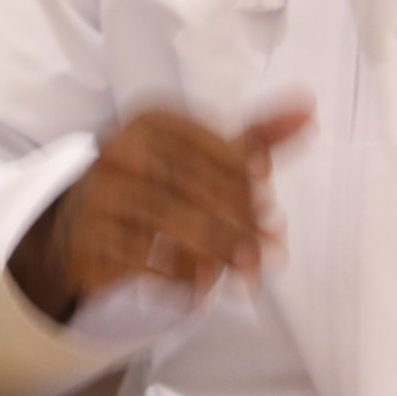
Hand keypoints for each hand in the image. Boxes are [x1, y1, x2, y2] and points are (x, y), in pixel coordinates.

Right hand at [10, 103, 312, 320]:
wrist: (88, 224)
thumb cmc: (159, 184)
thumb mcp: (204, 158)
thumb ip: (256, 138)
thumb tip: (308, 108)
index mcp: (151, 122)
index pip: (203, 144)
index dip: (240, 173)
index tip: (269, 200)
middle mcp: (119, 149)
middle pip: (188, 183)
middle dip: (236, 220)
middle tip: (271, 249)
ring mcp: (100, 193)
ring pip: (166, 219)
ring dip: (215, 250)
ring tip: (248, 272)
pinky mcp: (90, 237)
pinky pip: (139, 256)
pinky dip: (177, 275)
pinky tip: (204, 287)